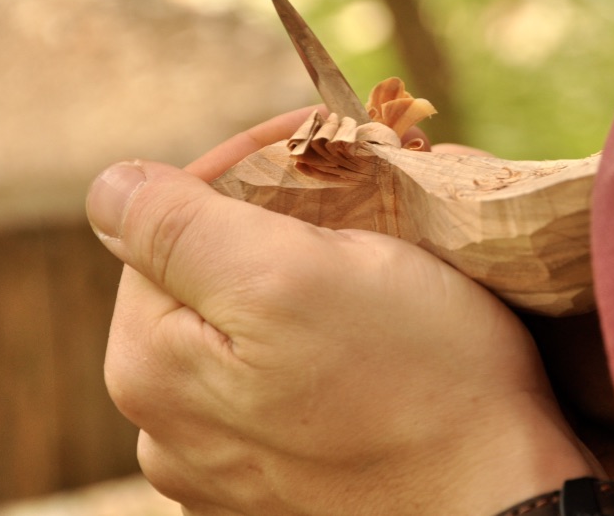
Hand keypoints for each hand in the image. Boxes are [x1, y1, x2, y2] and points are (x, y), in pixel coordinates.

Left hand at [87, 110, 595, 515]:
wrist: (504, 495)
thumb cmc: (416, 376)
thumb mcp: (290, 275)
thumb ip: (177, 227)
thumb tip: (109, 187)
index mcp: (150, 365)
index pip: (165, 222)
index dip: (243, 166)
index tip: (319, 135)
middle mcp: (170, 425)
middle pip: (207, 274)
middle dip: (275, 216)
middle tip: (356, 183)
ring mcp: (226, 461)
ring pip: (250, 320)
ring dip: (301, 268)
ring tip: (373, 246)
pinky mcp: (285, 476)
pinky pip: (285, 370)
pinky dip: (320, 326)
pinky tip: (372, 320)